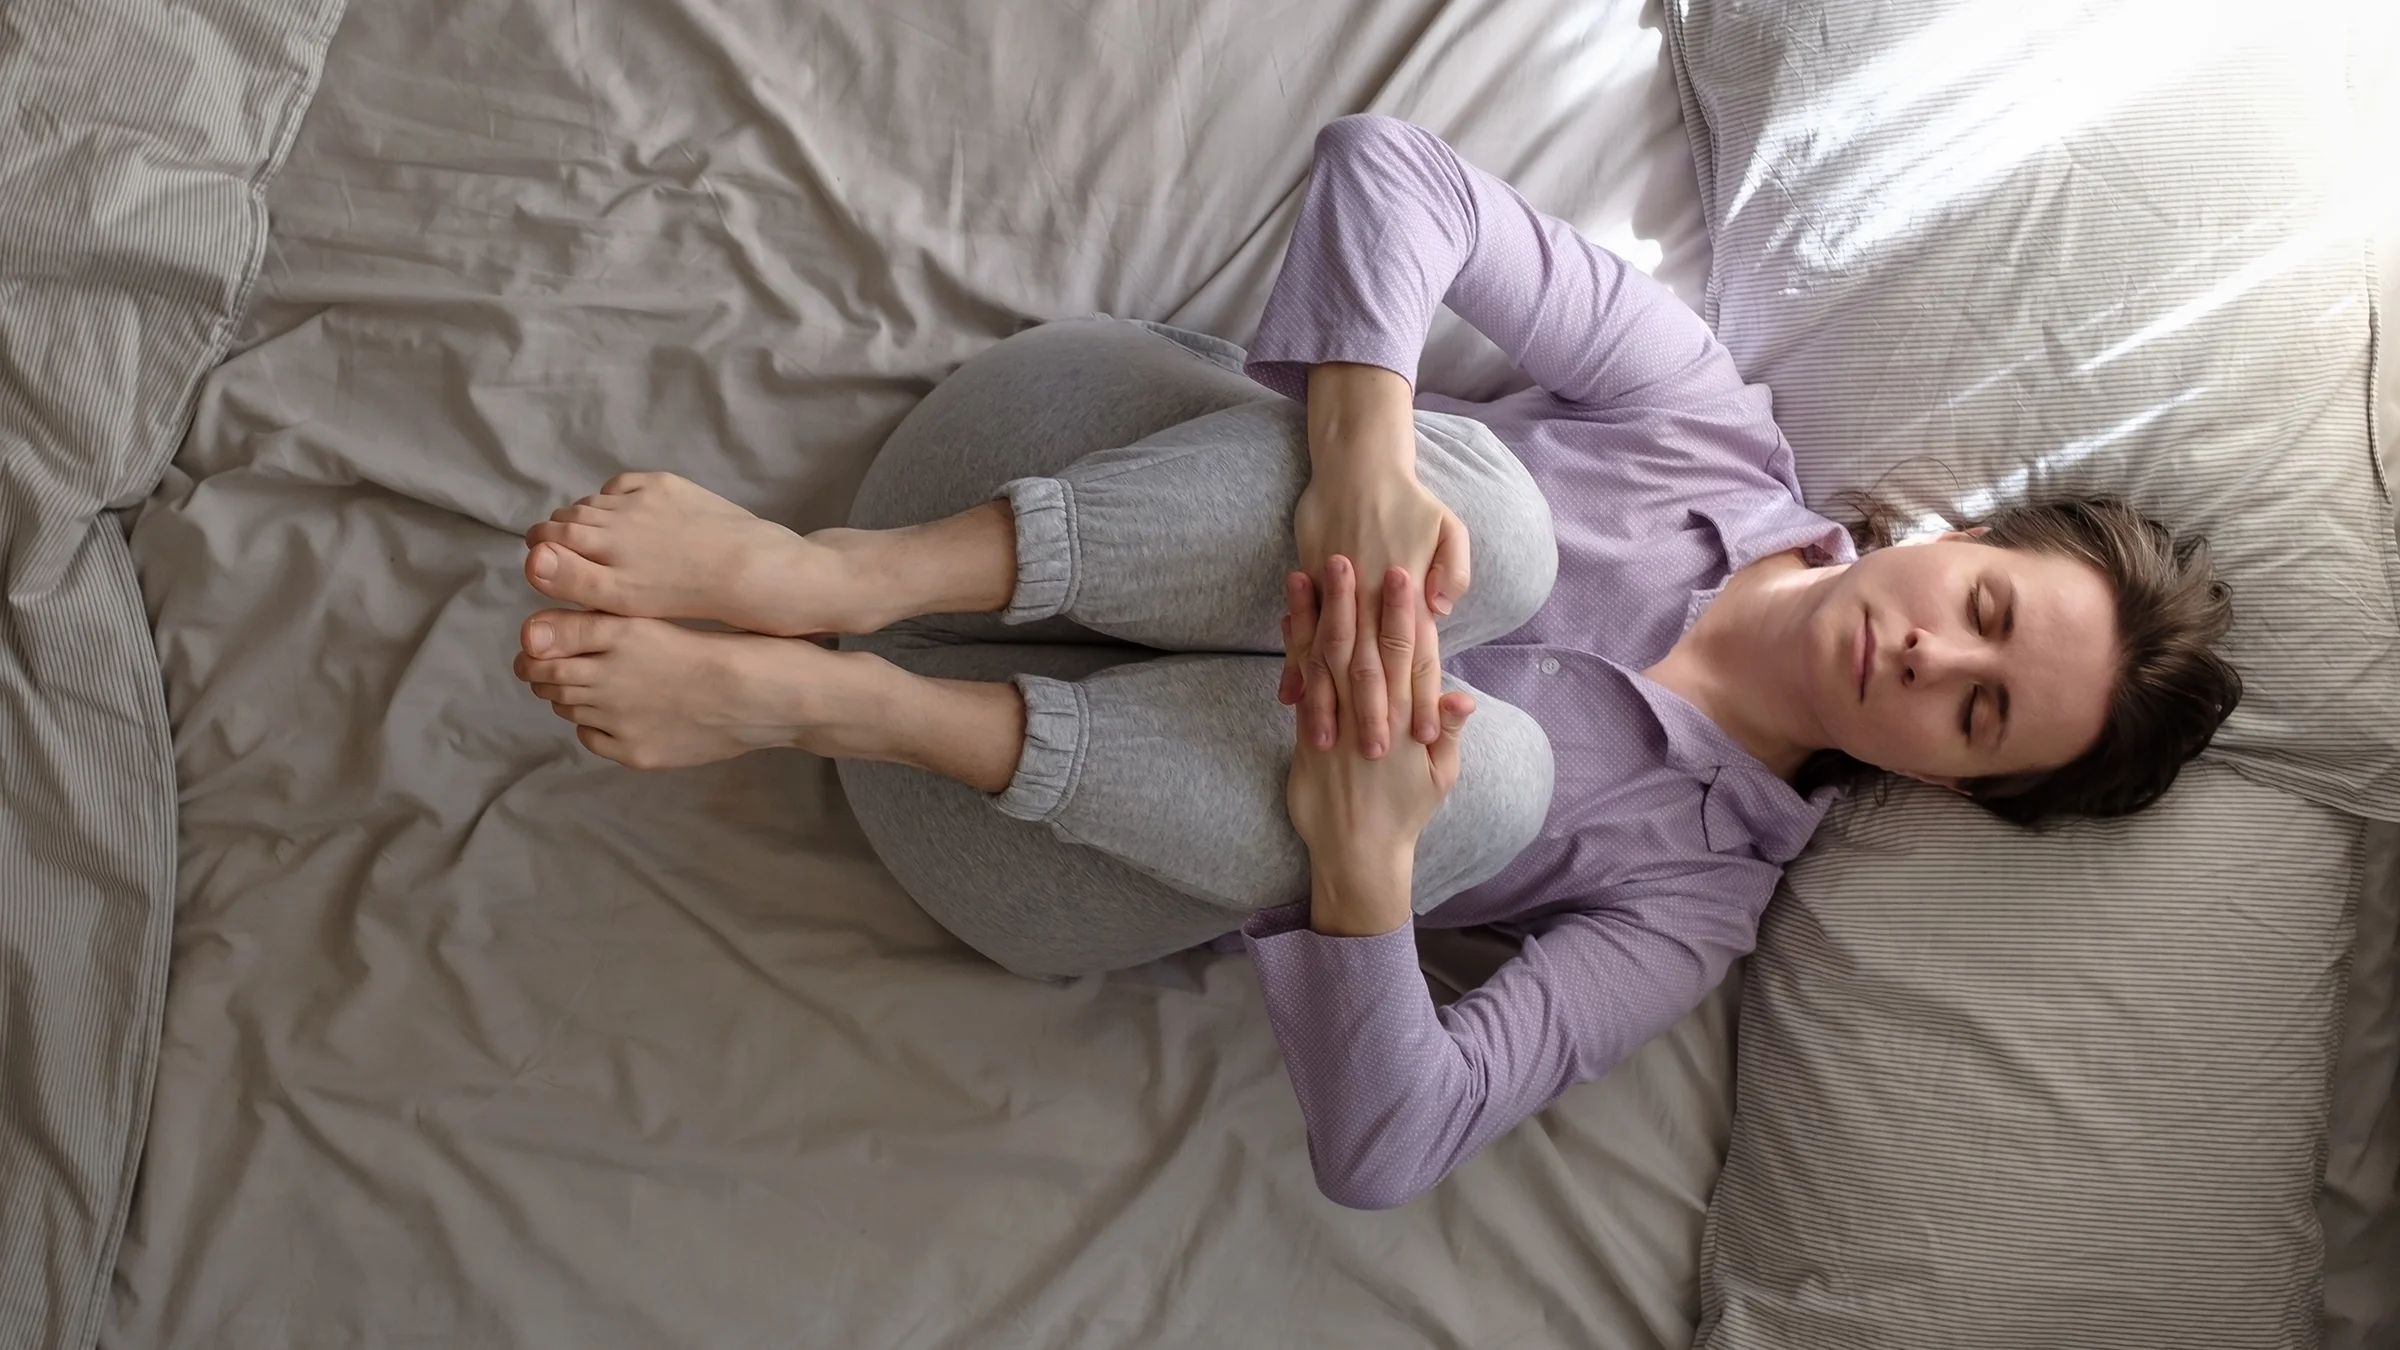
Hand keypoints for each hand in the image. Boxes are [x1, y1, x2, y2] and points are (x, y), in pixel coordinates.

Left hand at [1282, 559, 1476, 886]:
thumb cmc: (1405, 814)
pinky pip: (1301, 685)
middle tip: (1349, 554)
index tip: (1404, 576)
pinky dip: (1294, 649)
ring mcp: (1336, 725)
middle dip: (1355, 600)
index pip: (1406, 657)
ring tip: (1310, 572)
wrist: (1358, 853)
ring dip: (1317, 614)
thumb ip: (1449, 732)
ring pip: (1325, 660)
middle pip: (1362, 647)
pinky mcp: (1307, 738)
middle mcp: (1370, 717)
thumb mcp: (1440, 777)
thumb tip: (1463, 694)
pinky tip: (1289, 618)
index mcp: (1407, 720)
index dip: (1403, 615)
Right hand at [1283, 466, 1471, 756]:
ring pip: (1332, 660)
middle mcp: (1372, 600)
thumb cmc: (1410, 500)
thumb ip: (1455, 570)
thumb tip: (1440, 611)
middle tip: (1375, 757)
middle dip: (1373, 714)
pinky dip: (1296, 670)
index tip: (1422, 740)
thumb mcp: (1450, 528)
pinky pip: (1301, 638)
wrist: (1357, 464)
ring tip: (1325, 742)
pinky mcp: (1311, 589)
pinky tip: (1290, 700)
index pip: (1417, 657)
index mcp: (1408, 593)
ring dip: (1329, 703)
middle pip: (1373, 668)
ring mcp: (1339, 596)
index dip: (1419, 698)